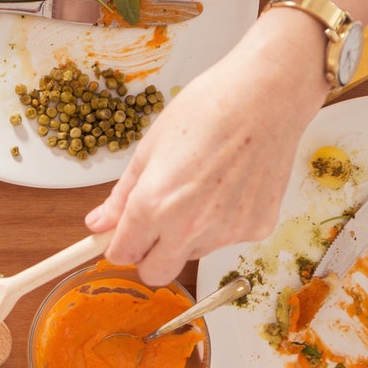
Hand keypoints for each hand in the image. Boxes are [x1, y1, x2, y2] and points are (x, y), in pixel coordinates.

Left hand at [88, 12, 329, 284]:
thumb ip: (122, 195)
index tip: (123, 234)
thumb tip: (99, 223)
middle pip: (156, 273)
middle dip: (149, 257)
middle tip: (155, 225)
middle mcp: (189, 227)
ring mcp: (227, 232)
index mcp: (153, 205)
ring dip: (187, 236)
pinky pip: (227, 239)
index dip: (119, 245)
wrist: (269, 94)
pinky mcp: (257, 227)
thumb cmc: (208, 109)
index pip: (123, 255)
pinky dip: (223, 223)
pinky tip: (230, 187)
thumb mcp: (150, 148)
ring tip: (202, 188)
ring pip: (192, 254)